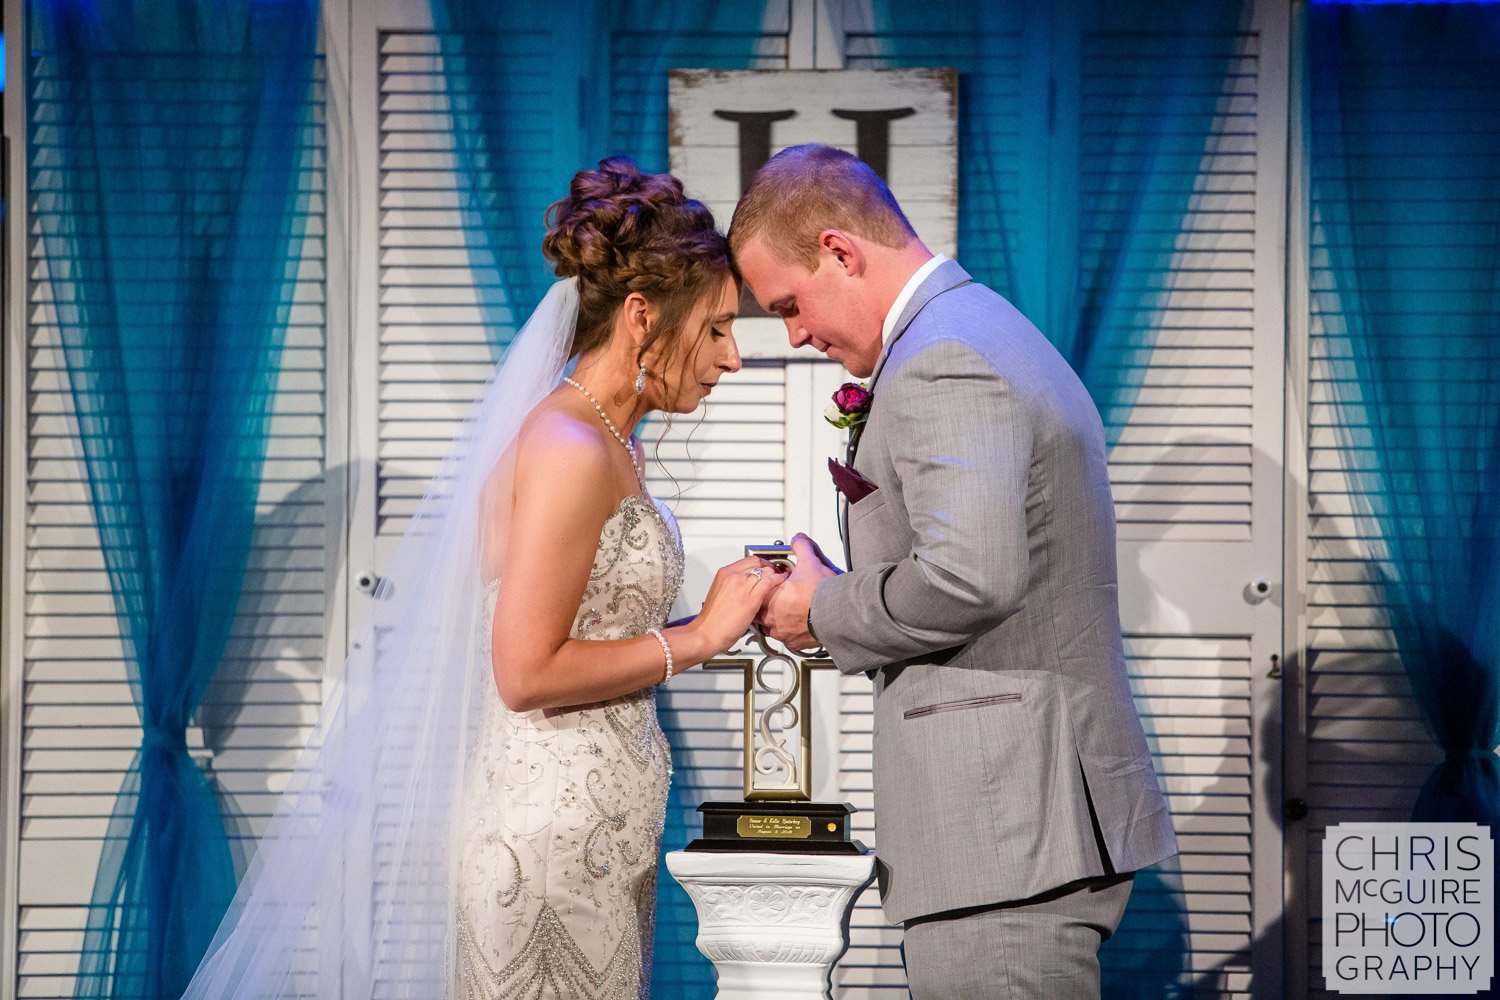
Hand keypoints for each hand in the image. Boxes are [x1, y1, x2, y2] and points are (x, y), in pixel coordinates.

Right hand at [691, 556, 782, 655]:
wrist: (707, 632)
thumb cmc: (712, 619)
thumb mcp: (721, 593)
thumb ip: (733, 585)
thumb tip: (746, 584)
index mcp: (724, 573)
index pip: (748, 560)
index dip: (760, 563)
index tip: (764, 567)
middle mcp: (733, 576)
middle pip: (757, 563)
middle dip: (768, 566)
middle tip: (773, 572)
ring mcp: (742, 586)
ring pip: (765, 571)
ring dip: (774, 574)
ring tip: (778, 579)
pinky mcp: (751, 598)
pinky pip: (769, 583)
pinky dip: (777, 581)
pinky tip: (780, 583)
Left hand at [758, 533, 838, 651]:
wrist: (838, 612)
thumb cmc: (823, 593)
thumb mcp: (810, 562)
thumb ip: (801, 547)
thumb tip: (799, 540)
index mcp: (770, 598)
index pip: (758, 592)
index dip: (767, 586)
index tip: (775, 583)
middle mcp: (772, 617)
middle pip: (761, 610)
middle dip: (770, 603)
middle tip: (781, 597)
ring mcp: (782, 632)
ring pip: (771, 626)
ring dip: (777, 618)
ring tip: (789, 611)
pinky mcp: (794, 642)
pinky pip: (787, 639)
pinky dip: (791, 632)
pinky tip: (798, 624)